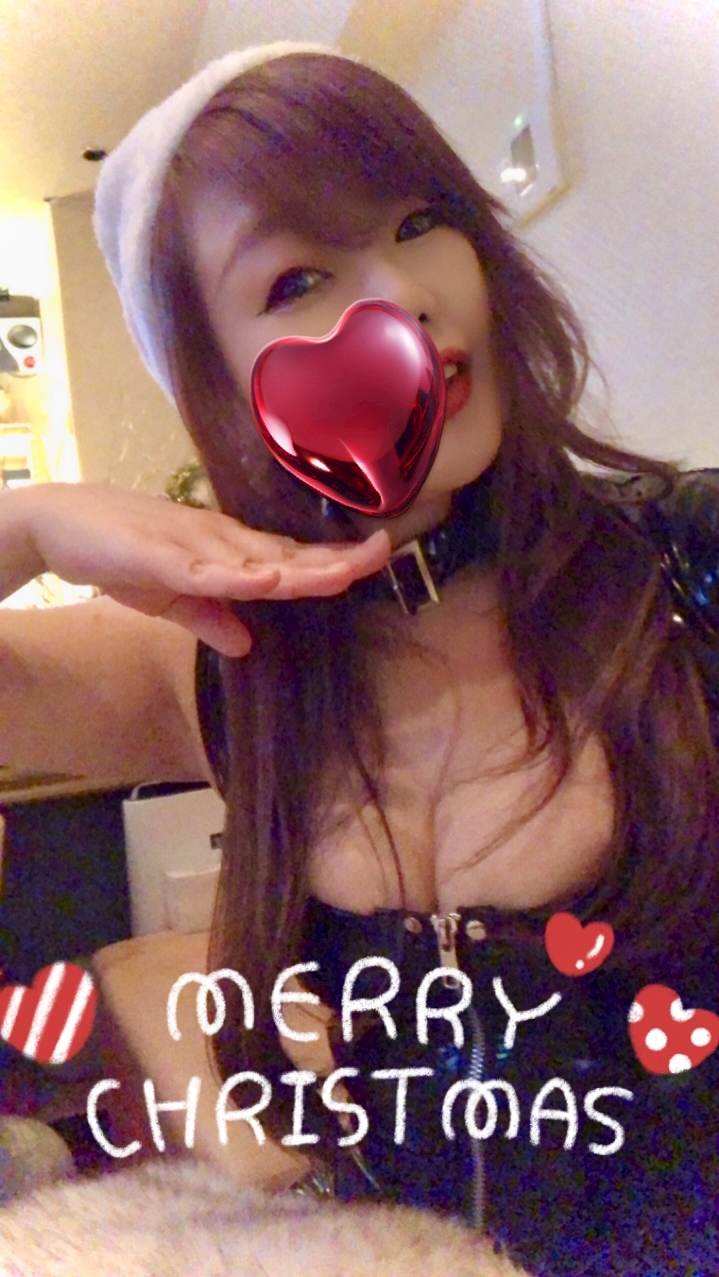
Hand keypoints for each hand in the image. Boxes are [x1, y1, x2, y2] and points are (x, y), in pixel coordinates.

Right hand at [9, 483, 391, 655]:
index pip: (290, 557)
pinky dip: (236, 576)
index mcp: (227, 553)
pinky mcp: (159, 558)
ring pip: (255, 560)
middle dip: (335, 558)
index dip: (332, 559)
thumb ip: (211, 618)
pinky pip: (203, 570)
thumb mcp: (171, 598)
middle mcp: (220, 543)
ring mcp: (192, 547)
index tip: (378, 557)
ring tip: (345, 570)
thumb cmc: (120, 554)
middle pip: (286, 554)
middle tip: (385, 553)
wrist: (61, 523)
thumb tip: (247, 646)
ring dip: (300, 567)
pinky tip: (267, 578)